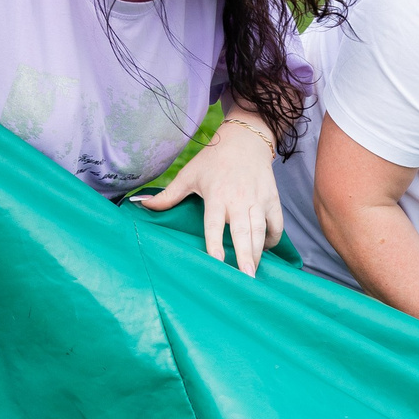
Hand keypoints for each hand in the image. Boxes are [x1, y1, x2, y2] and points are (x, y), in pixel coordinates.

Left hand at [135, 114, 280, 274]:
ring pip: (260, 232)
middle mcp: (239, 200)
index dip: (215, 244)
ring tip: (253, 273)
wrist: (245, 140)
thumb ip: (168, 195)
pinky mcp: (272, 200)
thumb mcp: (189, 174)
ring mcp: (258, 201)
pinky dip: (272, 240)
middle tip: (246, 278)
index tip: (217, 262)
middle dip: (245, 257)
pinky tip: (264, 249)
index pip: (214, 225)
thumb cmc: (214, 159)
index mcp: (216, 195)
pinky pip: (276, 225)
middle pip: (243, 233)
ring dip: (257, 254)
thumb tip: (142, 205)